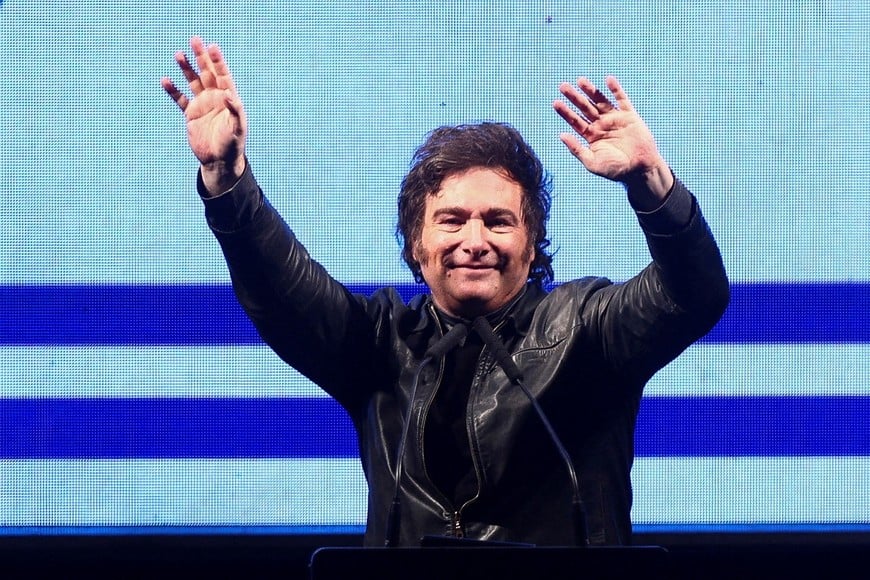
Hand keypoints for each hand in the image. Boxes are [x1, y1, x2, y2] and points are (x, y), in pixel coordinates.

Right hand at [161, 36, 246, 194]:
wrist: (219, 161)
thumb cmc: (232, 145)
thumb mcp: (237, 128)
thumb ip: (236, 111)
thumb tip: (230, 94)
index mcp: (228, 98)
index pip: (223, 75)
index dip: (217, 61)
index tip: (212, 46)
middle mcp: (215, 98)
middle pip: (207, 73)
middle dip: (201, 57)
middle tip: (195, 40)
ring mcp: (202, 105)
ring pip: (193, 82)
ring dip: (186, 69)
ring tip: (178, 54)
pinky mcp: (191, 115)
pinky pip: (180, 99)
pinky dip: (173, 90)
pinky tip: (165, 80)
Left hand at [553, 76, 672, 203]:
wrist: (639, 169)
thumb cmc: (615, 170)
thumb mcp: (592, 162)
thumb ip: (576, 149)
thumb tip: (561, 135)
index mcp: (591, 136)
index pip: (575, 121)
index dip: (565, 112)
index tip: (555, 103)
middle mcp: (601, 125)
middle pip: (585, 108)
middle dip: (574, 97)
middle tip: (563, 86)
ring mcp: (615, 119)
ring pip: (600, 101)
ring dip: (590, 90)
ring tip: (580, 80)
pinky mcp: (629, 116)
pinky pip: (622, 99)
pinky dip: (616, 89)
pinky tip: (608, 79)